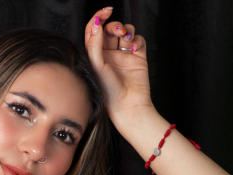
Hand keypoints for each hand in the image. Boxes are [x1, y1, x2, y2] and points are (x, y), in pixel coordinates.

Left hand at [84, 7, 155, 124]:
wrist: (128, 105)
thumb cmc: (108, 91)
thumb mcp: (96, 65)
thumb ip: (94, 43)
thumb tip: (95, 23)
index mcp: (94, 56)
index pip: (94, 31)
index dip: (98, 18)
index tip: (105, 12)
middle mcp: (108, 54)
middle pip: (110, 29)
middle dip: (114, 25)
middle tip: (117, 31)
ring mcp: (123, 55)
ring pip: (125, 32)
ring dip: (126, 30)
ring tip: (126, 39)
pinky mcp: (138, 57)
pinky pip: (138, 39)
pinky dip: (137, 39)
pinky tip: (134, 47)